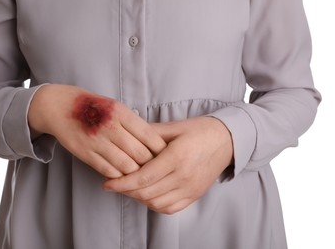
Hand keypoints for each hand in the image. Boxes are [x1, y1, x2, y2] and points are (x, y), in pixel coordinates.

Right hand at [28, 84, 165, 177]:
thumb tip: (155, 143)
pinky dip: (119, 176)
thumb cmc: (93, 106)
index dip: (161, 150)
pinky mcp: (85, 154)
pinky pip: (109, 171)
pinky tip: (123, 174)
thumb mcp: (116, 106)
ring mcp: (97, 142)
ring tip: (141, 174)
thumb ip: (133, 123)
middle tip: (157, 169)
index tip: (166, 156)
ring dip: (136, 173)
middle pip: (140, 155)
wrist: (60, 107)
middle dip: (151, 164)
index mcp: (120, 112)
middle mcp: (109, 127)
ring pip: (126, 167)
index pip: (150, 136)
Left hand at [103, 116, 232, 213]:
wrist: (227, 141)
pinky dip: (154, 204)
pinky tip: (146, 195)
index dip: (122, 183)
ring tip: (129, 188)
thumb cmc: (199, 130)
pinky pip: (170, 208)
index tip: (107, 184)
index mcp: (177, 157)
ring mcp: (191, 188)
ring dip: (138, 198)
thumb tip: (126, 136)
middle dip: (126, 191)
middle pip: (147, 193)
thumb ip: (149, 133)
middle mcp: (184, 176)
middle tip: (114, 184)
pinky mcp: (195, 195)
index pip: (144, 177)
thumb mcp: (174, 127)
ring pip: (156, 203)